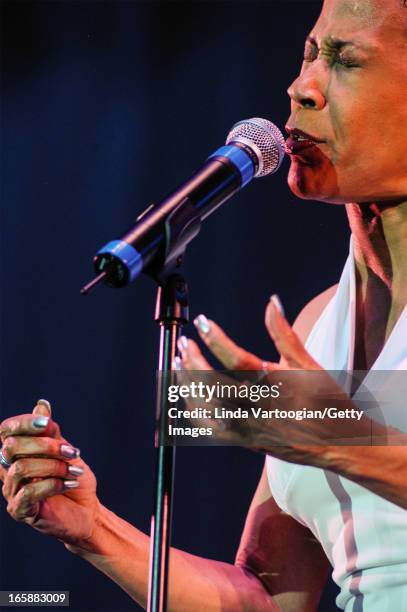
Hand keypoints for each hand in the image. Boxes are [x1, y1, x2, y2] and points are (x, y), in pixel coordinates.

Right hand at [0, 400, 98, 550]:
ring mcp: (11, 491)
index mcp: (17, 452)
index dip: (24, 422)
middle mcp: (8, 469)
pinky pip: (28, 492)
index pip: (6, 430)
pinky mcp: (20, 511)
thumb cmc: (72, 478)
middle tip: (73, 452)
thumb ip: (50, 431)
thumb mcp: (65, 450)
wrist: (86, 510)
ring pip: (22, 468)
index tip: (48, 424)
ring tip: (75, 471)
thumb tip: (42, 405)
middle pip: (12, 447)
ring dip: (54, 466)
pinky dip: (53, 484)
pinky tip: (70, 483)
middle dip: (46, 445)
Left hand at [175, 297, 379, 464]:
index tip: (202, 322)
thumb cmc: (327, 400)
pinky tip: (187, 393)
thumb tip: (271, 302)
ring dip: (187, 385)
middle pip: (215, 386)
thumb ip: (284, 333)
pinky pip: (213, 430)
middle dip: (193, 361)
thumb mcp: (308, 363)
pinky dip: (195, 412)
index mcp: (276, 384)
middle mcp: (261, 407)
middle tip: (184, 342)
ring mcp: (252, 428)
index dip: (216, 340)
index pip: (236, 360)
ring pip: (208, 409)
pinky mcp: (247, 443)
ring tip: (178, 363)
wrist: (341, 443)